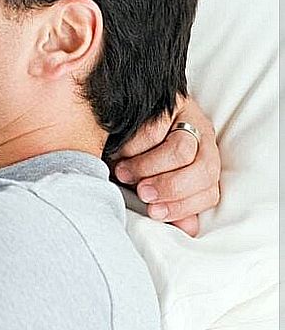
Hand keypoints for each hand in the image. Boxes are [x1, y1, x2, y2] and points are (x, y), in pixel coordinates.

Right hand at [110, 94, 220, 236]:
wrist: (118, 115)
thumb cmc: (134, 157)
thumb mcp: (150, 182)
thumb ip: (169, 203)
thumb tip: (189, 230)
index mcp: (204, 163)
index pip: (210, 192)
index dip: (183, 206)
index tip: (153, 212)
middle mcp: (204, 140)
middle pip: (204, 170)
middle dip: (170, 187)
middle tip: (142, 192)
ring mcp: (190, 117)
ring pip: (182, 150)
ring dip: (149, 166)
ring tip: (123, 171)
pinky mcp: (171, 100)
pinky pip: (156, 128)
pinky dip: (134, 146)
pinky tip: (119, 150)